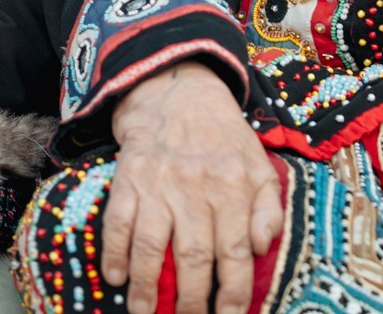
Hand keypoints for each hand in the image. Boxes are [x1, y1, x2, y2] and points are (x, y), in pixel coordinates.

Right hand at [103, 62, 282, 313]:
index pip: (236, 250)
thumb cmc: (223, 137)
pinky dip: (113, 251)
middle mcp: (196, 187)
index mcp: (233, 186)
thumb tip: (263, 248)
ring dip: (146, 286)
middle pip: (194, 256)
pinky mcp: (128, 177)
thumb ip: (269, 208)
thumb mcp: (259, 165)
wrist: (177, 91)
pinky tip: (113, 277)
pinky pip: (117, 220)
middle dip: (192, 301)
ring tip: (145, 313)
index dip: (234, 291)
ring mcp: (158, 183)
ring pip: (151, 244)